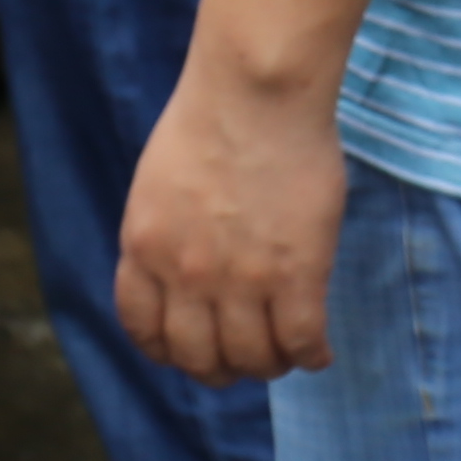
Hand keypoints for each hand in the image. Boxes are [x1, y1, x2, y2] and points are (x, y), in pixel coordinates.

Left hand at [115, 58, 347, 387]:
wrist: (254, 91)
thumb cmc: (210, 121)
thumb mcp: (158, 185)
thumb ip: (165, 237)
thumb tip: (184, 280)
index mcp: (144, 246)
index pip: (143, 329)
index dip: (168, 351)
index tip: (190, 350)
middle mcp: (184, 273)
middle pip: (197, 358)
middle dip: (220, 369)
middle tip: (244, 358)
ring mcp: (240, 279)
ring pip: (252, 360)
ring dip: (269, 365)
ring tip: (284, 351)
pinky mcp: (296, 275)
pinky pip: (301, 344)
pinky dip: (311, 357)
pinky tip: (317, 349)